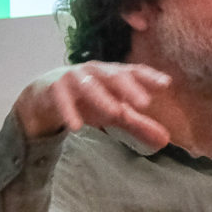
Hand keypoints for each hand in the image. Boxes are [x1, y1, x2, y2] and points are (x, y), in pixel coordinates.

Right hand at [14, 62, 172, 151]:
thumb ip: (138, 124)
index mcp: (113, 74)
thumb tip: (166, 140)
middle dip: (129, 87)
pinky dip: (69, 111)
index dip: (149, 76)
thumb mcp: (113, 113)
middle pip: (114, 75)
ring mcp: (74, 77)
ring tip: (116, 113)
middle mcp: (95, 71)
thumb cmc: (87, 100)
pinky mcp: (54, 88)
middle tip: (144, 102)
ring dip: (102, 97)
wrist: (45, 95)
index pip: (133, 72)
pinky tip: (76, 126)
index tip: (166, 84)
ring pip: (89, 85)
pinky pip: (62, 99)